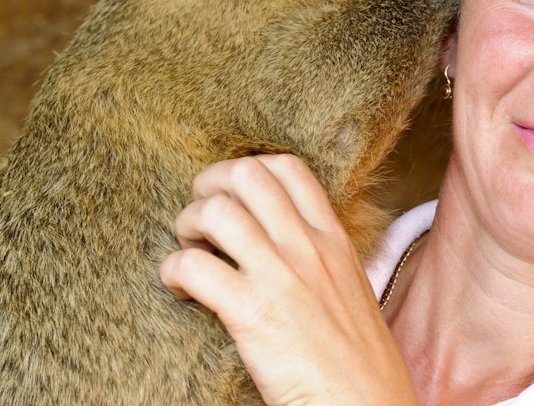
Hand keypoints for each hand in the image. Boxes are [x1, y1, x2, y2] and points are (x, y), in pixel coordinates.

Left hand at [160, 154, 418, 405]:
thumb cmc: (359, 366)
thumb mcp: (352, 292)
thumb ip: (322, 262)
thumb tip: (281, 249)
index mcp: (335, 240)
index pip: (288, 168)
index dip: (248, 170)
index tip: (232, 197)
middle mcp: (308, 247)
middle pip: (247, 174)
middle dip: (210, 186)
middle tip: (201, 219)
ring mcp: (282, 276)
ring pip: (216, 211)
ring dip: (189, 224)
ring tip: (189, 252)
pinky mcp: (253, 313)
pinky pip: (193, 267)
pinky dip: (173, 271)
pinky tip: (180, 291)